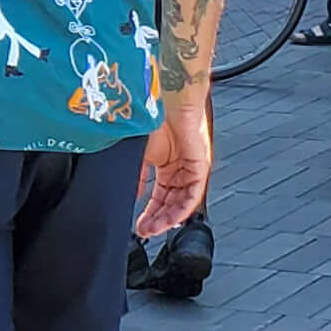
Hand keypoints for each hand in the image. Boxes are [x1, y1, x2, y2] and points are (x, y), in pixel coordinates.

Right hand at [134, 98, 211, 235]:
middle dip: (157, 219)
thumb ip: (135, 177)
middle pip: (170, 202)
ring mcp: (190, 167)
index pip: (159, 196)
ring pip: (183, 201)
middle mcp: (179, 167)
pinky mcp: (200, 165)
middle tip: (145, 231)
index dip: (149, 212)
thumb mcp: (137, 154)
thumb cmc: (149, 116)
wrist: (161, 99)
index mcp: (165, 164)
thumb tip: (130, 195)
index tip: (139, 225)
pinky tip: (171, 217)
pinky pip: (194, 194)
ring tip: (154, 228)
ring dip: (168, 217)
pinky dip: (183, 208)